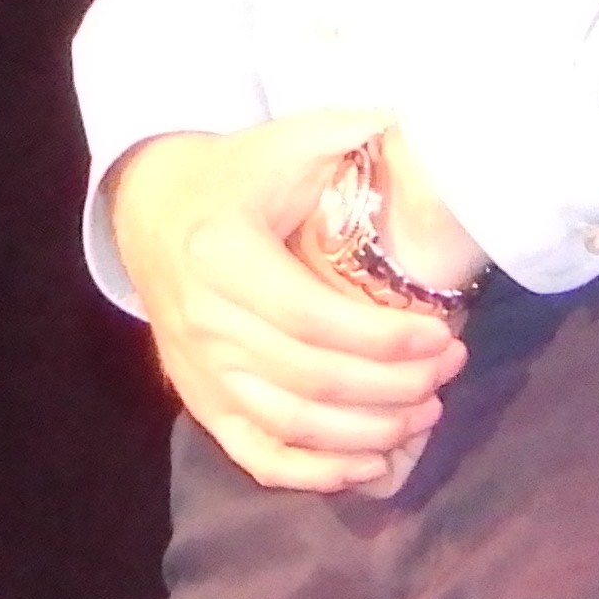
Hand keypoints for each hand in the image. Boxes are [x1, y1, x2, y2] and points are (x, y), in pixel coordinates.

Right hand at [106, 107, 468, 496]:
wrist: (150, 208)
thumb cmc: (237, 175)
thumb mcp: (287, 139)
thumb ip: (354, 131)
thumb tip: (428, 125)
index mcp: (222, 252)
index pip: (312, 319)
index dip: (386, 340)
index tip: (443, 334)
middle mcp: (204, 316)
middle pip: (311, 379)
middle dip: (396, 386)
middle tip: (448, 370)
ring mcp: (197, 366)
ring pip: (291, 424)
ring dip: (369, 430)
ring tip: (424, 409)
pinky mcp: (199, 398)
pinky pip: (257, 455)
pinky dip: (315, 473)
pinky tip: (369, 465)